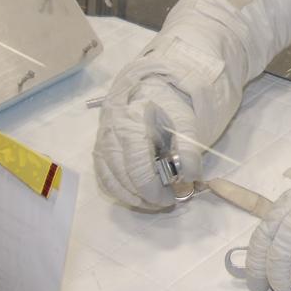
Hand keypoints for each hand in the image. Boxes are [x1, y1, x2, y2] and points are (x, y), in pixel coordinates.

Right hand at [94, 63, 199, 210]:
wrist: (150, 87)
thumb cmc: (169, 106)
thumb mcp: (186, 122)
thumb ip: (189, 149)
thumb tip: (191, 177)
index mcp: (132, 122)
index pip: (137, 166)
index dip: (153, 189)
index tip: (170, 198)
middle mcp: (111, 132)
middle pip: (122, 176)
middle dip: (145, 196)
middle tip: (166, 202)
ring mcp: (102, 141)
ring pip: (110, 180)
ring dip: (132, 197)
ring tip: (153, 202)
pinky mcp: (99, 149)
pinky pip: (104, 177)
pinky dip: (120, 191)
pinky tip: (137, 196)